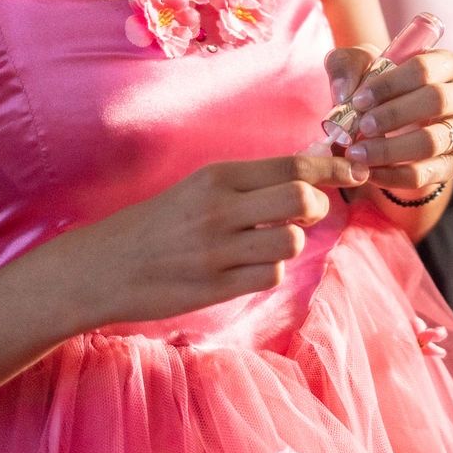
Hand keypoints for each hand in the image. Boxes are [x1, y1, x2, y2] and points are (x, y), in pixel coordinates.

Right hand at [51, 153, 365, 327]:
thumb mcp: (200, 188)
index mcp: (217, 177)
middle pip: (300, 198)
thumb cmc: (160, 224)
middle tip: (307, 212)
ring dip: (291, 243)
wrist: (103, 267)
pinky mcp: (214, 286)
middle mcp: (219, 209)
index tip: (350, 171)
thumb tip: (312, 169)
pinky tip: (250, 268)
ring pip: (290, 241)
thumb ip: (250, 182)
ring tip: (269, 243)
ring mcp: (217, 250)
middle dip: (317, 206)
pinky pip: (270, 276)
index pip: (292, 165)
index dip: (330, 167)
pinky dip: (270, 271)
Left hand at [327, 45, 452, 194]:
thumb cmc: (377, 88)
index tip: (359, 100)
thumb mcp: (358, 67)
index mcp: (447, 64)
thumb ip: (347, 66)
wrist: (388, 126)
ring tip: (358, 152)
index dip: (389, 84)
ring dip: (390, 149)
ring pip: (431, 141)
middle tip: (361, 126)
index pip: (424, 68)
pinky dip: (393, 176)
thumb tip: (345, 92)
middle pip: (436, 100)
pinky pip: (425, 174)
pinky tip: (369, 172)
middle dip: (393, 115)